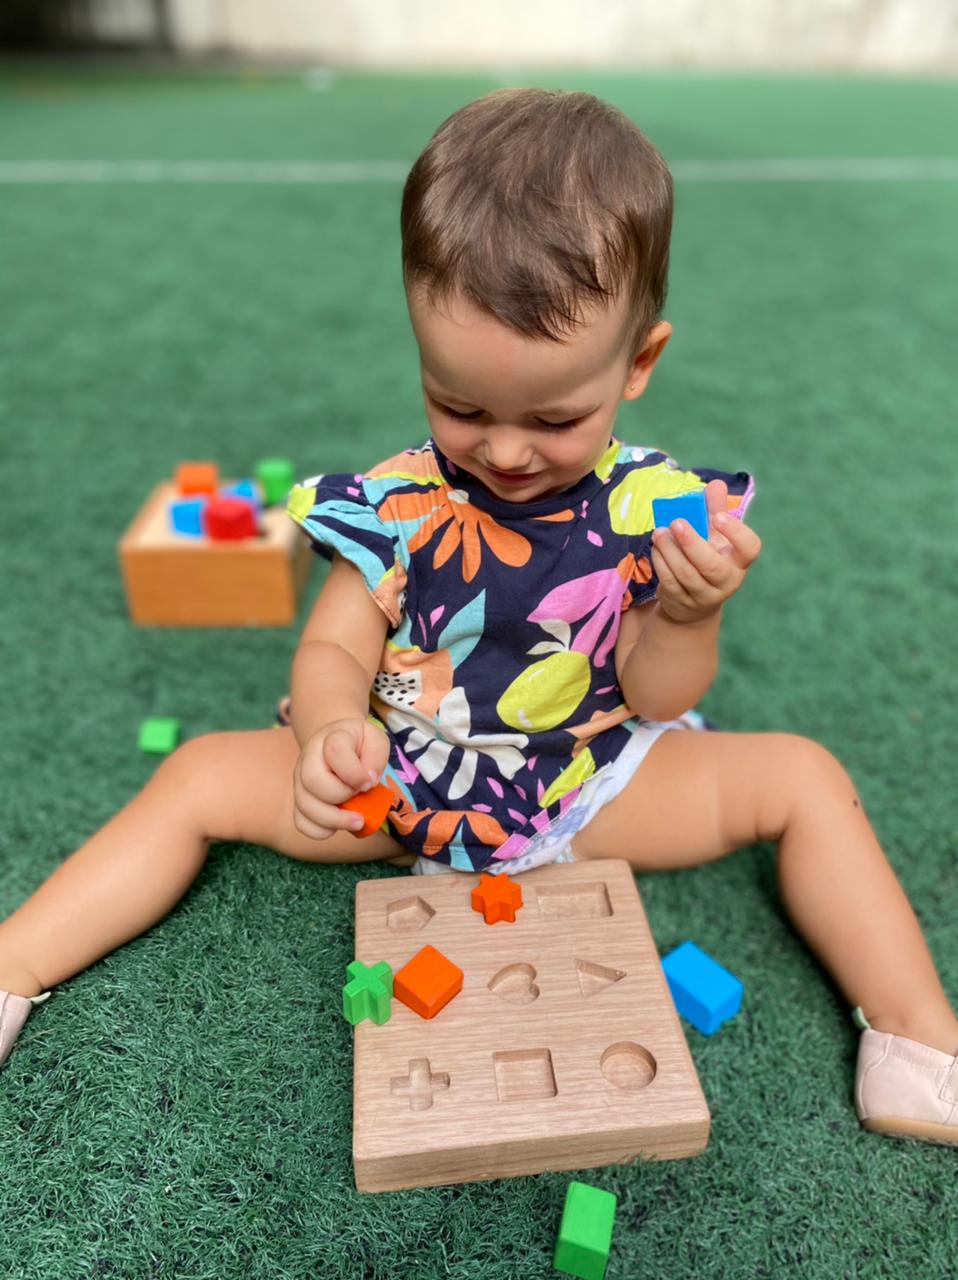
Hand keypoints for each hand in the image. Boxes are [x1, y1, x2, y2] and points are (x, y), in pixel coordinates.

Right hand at [293, 718, 389, 838]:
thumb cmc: (361, 746)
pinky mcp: (300, 802)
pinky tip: (339, 824)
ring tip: (358, 820)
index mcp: (331, 738)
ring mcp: (300, 781)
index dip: (354, 772)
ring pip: (305, 805)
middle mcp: (309, 758)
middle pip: (312, 779)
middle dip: (340, 795)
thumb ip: (376, 756)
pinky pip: (302, 823)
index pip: (335, 751)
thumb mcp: (376, 741)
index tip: (369, 782)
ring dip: (335, 819)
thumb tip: (368, 780)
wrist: (341, 746)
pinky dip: (322, 830)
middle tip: (359, 795)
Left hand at [650, 479, 760, 624]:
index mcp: (739, 560)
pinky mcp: (682, 602)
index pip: (750, 548)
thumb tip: (717, 484)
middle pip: (712, 566)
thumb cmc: (708, 558)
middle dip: (692, 543)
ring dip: (670, 550)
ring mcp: (704, 595)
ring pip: (687, 574)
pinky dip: (661, 562)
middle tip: (676, 522)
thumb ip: (715, 510)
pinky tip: (657, 547)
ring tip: (659, 532)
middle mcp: (727, 580)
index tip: (718, 517)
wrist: (694, 602)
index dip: (737, 532)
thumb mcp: (715, 536)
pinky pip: (670, 582)